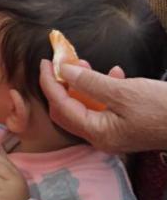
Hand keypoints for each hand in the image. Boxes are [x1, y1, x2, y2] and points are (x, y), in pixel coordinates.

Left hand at [38, 60, 166, 153]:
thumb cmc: (163, 109)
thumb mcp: (123, 91)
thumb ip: (90, 82)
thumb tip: (65, 71)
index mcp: (98, 133)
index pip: (60, 106)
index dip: (49, 82)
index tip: (45, 62)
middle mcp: (102, 137)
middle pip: (67, 110)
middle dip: (62, 85)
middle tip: (63, 63)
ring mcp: (114, 133)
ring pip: (85, 106)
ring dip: (82, 84)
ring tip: (86, 64)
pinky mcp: (126, 125)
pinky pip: (104, 106)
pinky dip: (103, 89)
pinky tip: (115, 73)